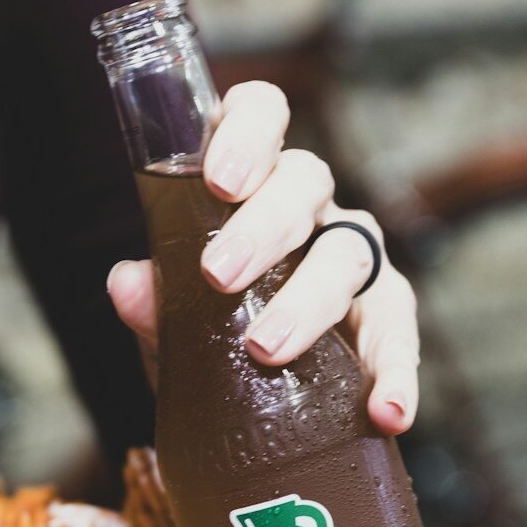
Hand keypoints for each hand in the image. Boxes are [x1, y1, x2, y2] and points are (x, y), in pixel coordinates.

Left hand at [106, 81, 418, 435]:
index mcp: (251, 180)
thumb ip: (152, 305)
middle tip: (218, 275)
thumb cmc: (203, 334)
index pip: (260, 114)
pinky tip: (387, 413)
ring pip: (347, 253)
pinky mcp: (385, 314)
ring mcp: (352, 255)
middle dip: (262, 226)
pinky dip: (395, 374)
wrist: (234, 399)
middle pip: (304, 184)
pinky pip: (397, 334)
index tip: (218, 181)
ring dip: (307, 300)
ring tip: (266, 349)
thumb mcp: (168, 323)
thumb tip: (129, 284)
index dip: (246, 133)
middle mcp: (310, 206)